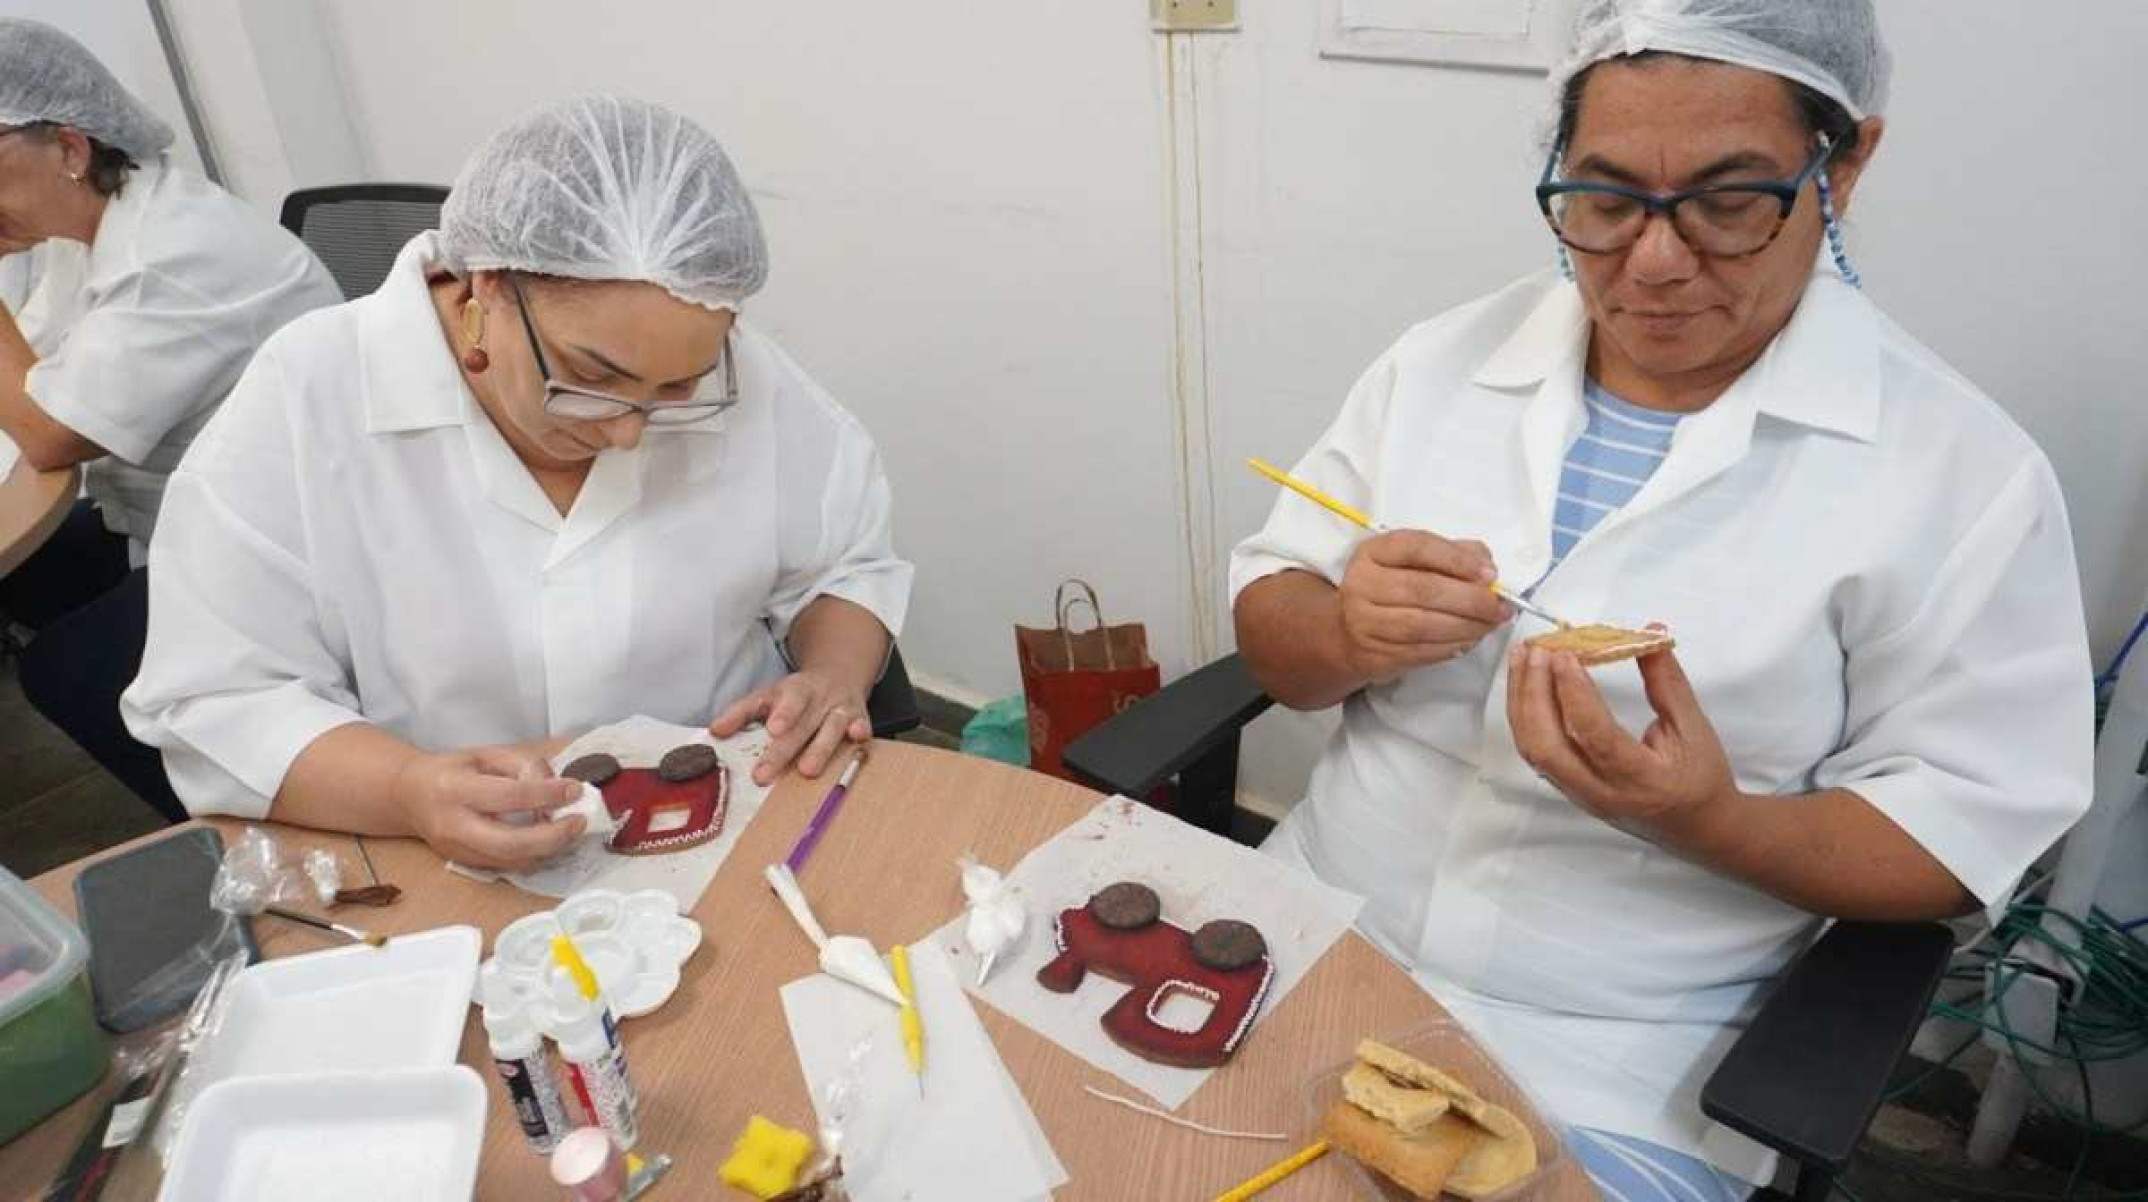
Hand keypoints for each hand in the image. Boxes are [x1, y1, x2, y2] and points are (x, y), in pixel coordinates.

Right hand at [390, 743, 584, 870]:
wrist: (408, 796)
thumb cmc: (452, 770)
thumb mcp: (486, 754)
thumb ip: (523, 766)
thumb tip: (557, 787)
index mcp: (454, 788)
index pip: (508, 796)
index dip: (547, 794)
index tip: (574, 790)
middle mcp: (453, 825)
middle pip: (510, 843)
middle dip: (553, 836)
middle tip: (579, 822)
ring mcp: (457, 851)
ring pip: (512, 862)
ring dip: (548, 849)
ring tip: (567, 829)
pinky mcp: (465, 864)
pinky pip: (507, 867)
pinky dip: (533, 855)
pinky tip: (547, 839)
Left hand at [709, 669, 871, 785]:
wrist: (839, 673)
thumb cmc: (797, 695)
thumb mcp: (768, 696)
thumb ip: (742, 712)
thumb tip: (715, 731)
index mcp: (794, 690)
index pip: (788, 700)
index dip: (783, 713)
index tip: (773, 729)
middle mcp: (819, 697)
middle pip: (802, 724)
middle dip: (784, 750)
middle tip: (764, 774)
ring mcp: (841, 707)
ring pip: (832, 727)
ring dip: (821, 748)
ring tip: (807, 771)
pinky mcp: (861, 717)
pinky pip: (863, 725)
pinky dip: (862, 732)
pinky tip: (859, 738)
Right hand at [1337, 530, 1510, 682]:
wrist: (1349, 631)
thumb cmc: (1392, 588)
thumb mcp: (1415, 562)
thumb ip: (1453, 554)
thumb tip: (1487, 565)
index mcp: (1374, 551)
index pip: (1418, 547)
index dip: (1457, 560)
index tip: (1491, 574)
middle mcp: (1363, 583)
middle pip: (1424, 590)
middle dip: (1471, 600)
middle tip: (1500, 607)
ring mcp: (1364, 622)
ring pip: (1424, 625)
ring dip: (1466, 627)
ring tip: (1490, 625)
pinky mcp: (1374, 653)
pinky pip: (1421, 651)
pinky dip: (1452, 647)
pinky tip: (1469, 640)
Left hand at [1505, 633, 1736, 843]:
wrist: (1697, 827)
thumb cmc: (1700, 777)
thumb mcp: (1693, 727)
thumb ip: (1667, 682)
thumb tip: (1649, 631)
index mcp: (1640, 779)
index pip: (1595, 736)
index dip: (1575, 693)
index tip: (1566, 653)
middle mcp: (1601, 792)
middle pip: (1547, 746)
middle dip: (1534, 693)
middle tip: (1537, 649)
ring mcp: (1578, 794)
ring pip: (1533, 750)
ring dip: (1522, 701)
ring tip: (1523, 658)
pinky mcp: (1567, 790)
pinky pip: (1535, 753)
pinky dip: (1525, 715)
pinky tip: (1527, 684)